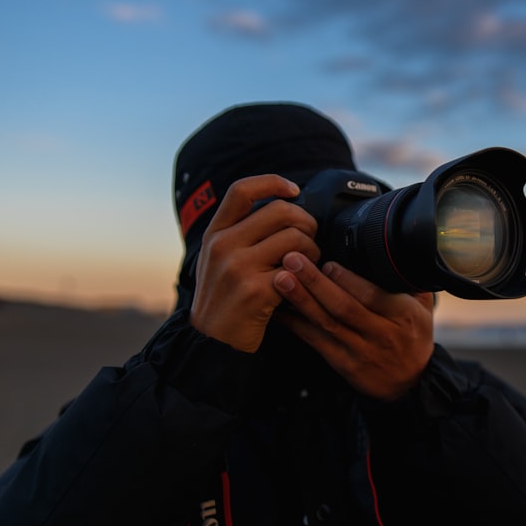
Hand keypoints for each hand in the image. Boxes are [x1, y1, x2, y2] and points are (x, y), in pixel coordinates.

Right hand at [190, 175, 319, 352]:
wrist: (213, 343)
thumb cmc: (226, 299)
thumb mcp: (220, 260)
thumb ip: (242, 233)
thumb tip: (284, 206)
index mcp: (215, 233)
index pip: (241, 190)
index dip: (272, 183)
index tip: (294, 190)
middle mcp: (223, 245)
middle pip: (281, 211)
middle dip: (306, 223)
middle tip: (310, 241)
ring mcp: (237, 267)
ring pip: (295, 239)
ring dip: (312, 252)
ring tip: (308, 267)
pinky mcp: (255, 290)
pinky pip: (297, 270)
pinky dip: (307, 276)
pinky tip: (301, 285)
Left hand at [273, 252, 434, 400]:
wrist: (411, 383)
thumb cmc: (413, 336)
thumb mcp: (423, 307)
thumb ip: (411, 279)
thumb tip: (399, 247)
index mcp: (402, 315)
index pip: (373, 295)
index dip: (347, 280)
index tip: (326, 261)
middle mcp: (381, 333)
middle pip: (344, 307)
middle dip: (316, 282)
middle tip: (293, 260)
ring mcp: (361, 351)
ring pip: (327, 323)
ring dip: (302, 300)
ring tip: (281, 280)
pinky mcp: (344, 364)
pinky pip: (316, 342)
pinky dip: (296, 325)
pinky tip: (279, 310)